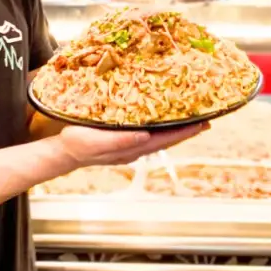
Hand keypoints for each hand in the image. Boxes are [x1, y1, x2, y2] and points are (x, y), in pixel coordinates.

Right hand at [52, 123, 208, 166]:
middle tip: (206, 118)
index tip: (203, 123)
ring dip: (177, 127)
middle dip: (187, 129)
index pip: (166, 139)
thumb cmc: (78, 146)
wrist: (64, 152)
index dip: (185, 131)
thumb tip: (145, 137)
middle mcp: (136, 147)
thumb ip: (121, 141)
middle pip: (168, 138)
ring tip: (191, 118)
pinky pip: (150, 131)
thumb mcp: (97, 142)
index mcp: (133, 147)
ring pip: (161, 135)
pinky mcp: (124, 137)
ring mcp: (131, 144)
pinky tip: (163, 118)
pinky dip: (162, 125)